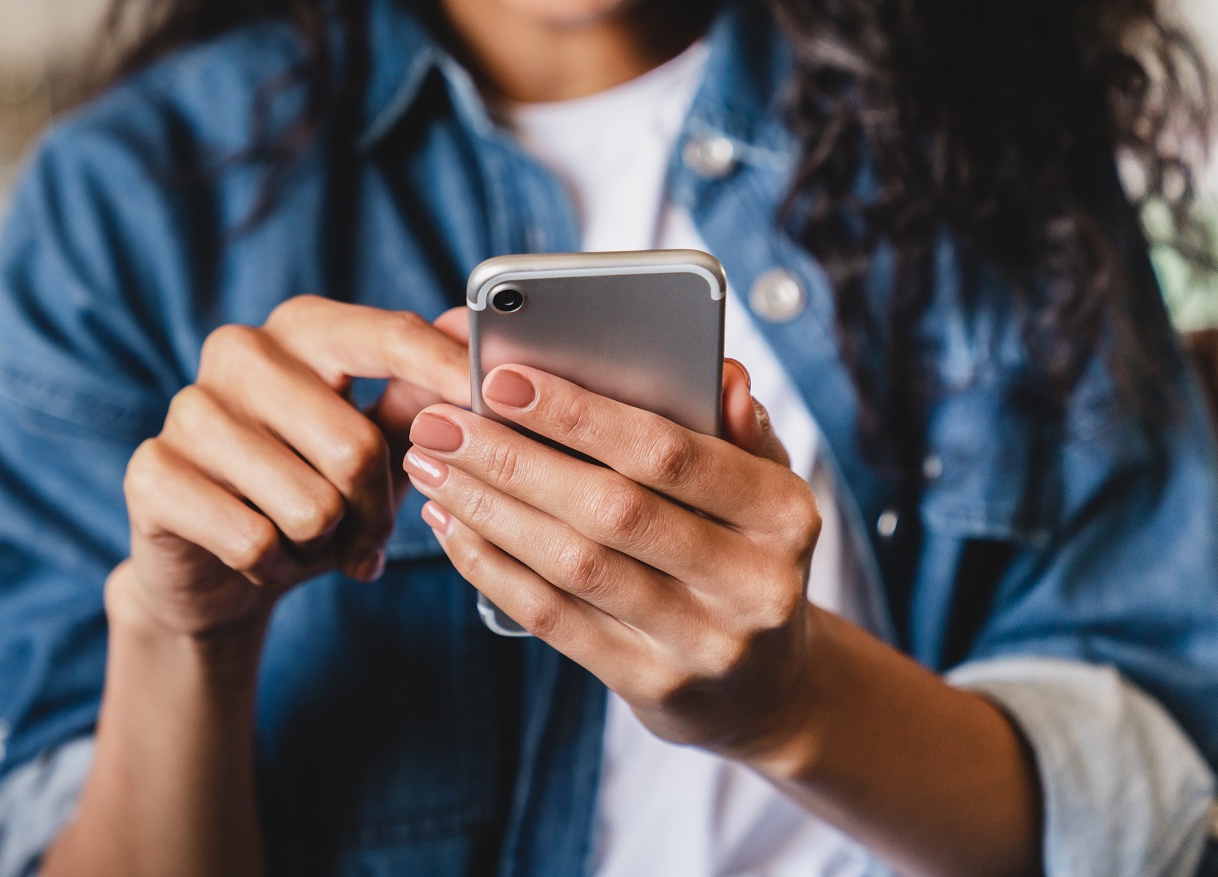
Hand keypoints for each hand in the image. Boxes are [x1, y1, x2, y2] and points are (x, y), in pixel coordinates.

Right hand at [119, 299, 469, 637]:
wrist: (216, 568)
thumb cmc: (311, 490)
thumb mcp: (377, 445)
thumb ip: (419, 396)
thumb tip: (469, 337)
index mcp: (303, 329)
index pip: (387, 336)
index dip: (445, 370)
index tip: (492, 397)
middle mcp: (240, 351)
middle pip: (356, 446)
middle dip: (375, 512)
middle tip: (365, 535)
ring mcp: (188, 408)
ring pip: (310, 504)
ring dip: (324, 545)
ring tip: (307, 540)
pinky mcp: (151, 473)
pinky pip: (254, 541)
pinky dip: (275, 567)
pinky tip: (262, 557)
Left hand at [403, 361, 822, 755]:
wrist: (766, 688)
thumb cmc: (746, 555)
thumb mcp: (764, 489)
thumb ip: (737, 429)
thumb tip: (721, 374)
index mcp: (785, 514)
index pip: (671, 453)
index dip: (581, 415)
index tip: (502, 380)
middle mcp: (753, 582)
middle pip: (611, 510)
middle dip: (513, 459)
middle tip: (441, 423)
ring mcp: (702, 643)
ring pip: (575, 566)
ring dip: (489, 510)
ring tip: (432, 466)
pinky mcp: (652, 685)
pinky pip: (555, 619)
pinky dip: (493, 568)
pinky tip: (453, 527)